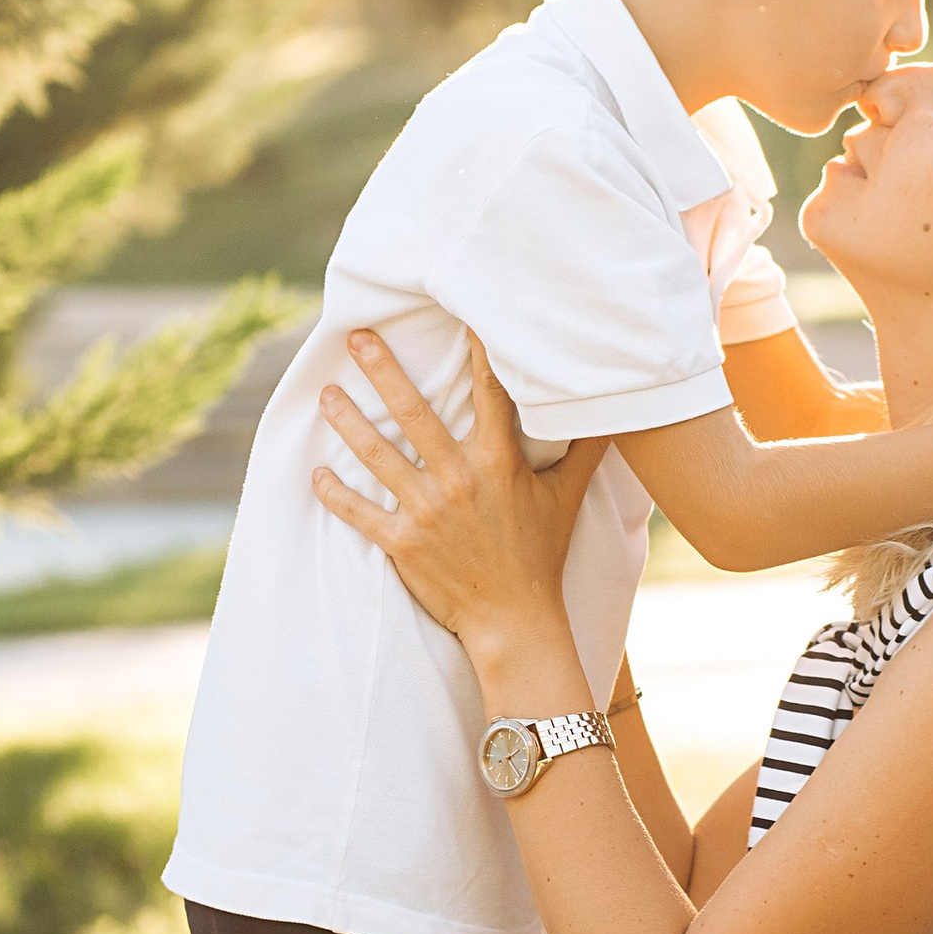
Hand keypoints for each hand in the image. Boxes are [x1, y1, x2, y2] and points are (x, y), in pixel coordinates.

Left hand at [311, 329, 606, 647]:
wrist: (514, 620)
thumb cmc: (541, 554)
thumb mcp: (567, 497)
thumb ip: (587, 450)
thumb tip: (617, 412)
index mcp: (498, 462)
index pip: (488, 392)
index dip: (474, 349)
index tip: (456, 313)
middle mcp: (458, 479)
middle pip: (412, 412)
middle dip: (382, 370)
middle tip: (355, 336)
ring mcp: (425, 511)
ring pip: (376, 455)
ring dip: (347, 421)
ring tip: (326, 393)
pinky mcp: (401, 543)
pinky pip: (359, 512)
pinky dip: (334, 493)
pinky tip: (316, 472)